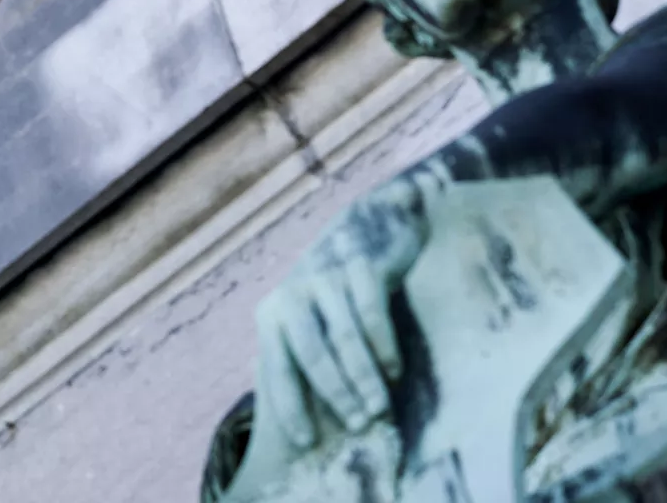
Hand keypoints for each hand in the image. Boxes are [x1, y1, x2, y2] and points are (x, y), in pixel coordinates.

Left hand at [254, 178, 427, 447]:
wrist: (371, 224)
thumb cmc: (338, 290)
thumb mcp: (311, 319)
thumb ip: (302, 355)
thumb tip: (299, 416)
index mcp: (272, 314)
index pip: (277, 368)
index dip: (290, 406)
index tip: (306, 442)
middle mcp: (291, 293)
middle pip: (311, 354)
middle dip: (335, 395)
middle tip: (358, 425)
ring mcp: (324, 275)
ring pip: (343, 337)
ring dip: (362, 377)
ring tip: (378, 408)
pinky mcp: (356, 262)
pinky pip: (370, 312)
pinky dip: (382, 345)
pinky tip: (394, 370)